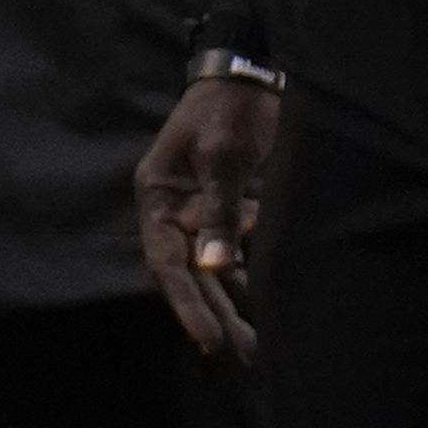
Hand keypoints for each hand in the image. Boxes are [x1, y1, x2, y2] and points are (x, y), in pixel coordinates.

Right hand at [136, 71, 280, 357]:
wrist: (249, 75)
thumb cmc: (228, 110)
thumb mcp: (220, 155)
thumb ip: (219, 209)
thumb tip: (214, 265)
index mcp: (159, 197)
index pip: (168, 262)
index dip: (187, 304)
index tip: (210, 340)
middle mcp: (176, 212)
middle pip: (191, 274)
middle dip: (215, 314)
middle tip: (241, 353)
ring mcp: (204, 212)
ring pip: (215, 269)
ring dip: (233, 303)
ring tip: (256, 344)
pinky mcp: (232, 209)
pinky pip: (237, 253)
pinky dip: (250, 278)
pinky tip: (268, 305)